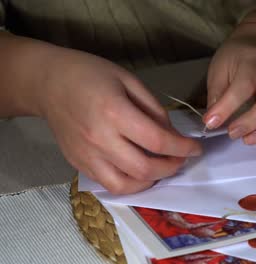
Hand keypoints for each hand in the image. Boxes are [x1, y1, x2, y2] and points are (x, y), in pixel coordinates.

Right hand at [38, 47, 201, 193]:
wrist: (48, 83)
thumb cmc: (90, 75)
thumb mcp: (129, 81)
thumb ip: (154, 110)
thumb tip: (172, 135)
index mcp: (115, 112)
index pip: (157, 141)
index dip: (183, 148)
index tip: (195, 148)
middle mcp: (100, 139)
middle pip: (145, 169)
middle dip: (171, 168)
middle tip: (181, 159)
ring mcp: (87, 156)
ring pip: (126, 186)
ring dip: (151, 181)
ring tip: (161, 168)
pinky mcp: (78, 164)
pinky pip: (108, 184)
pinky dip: (130, 183)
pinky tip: (139, 170)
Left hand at [204, 23, 255, 153]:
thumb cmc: (236, 59)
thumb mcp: (219, 69)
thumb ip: (217, 94)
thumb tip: (213, 121)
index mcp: (254, 61)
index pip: (245, 84)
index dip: (228, 106)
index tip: (211, 122)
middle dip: (254, 120)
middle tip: (233, 133)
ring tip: (249, 140)